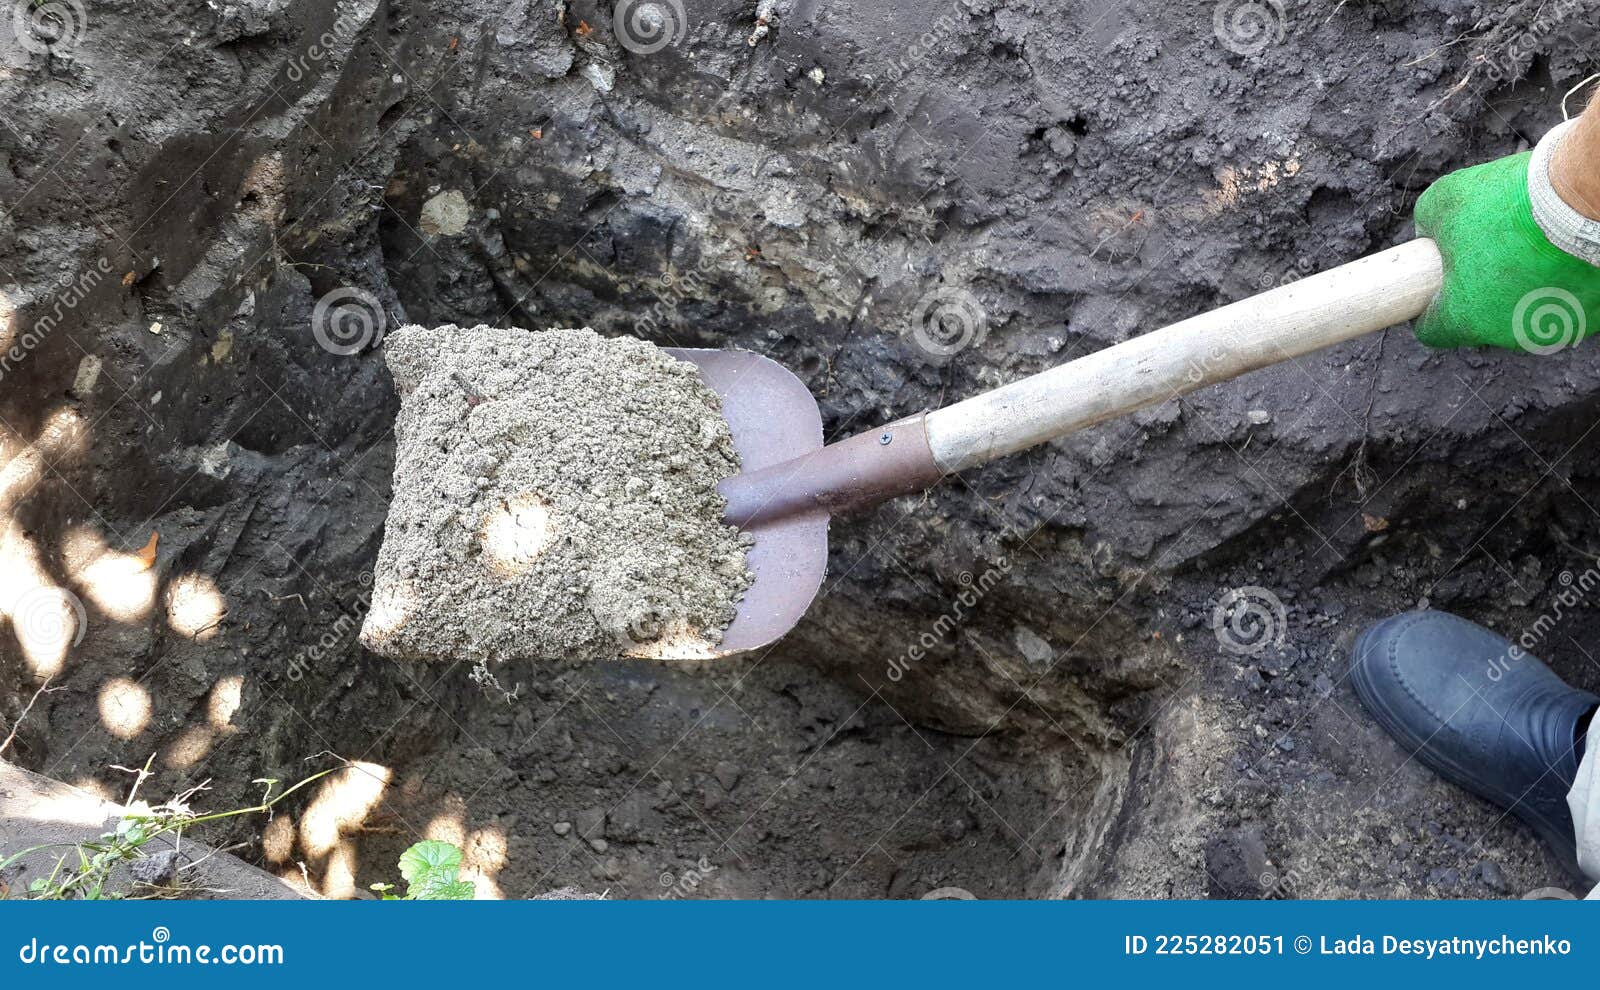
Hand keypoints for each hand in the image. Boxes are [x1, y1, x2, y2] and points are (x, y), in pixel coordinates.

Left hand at [1414, 151, 1599, 352]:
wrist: (1586, 197)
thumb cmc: (1512, 203)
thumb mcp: (1444, 202)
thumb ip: (1428, 226)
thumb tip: (1430, 235)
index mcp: (1467, 319)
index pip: (1433, 330)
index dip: (1428, 309)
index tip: (1431, 292)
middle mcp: (1509, 334)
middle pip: (1482, 320)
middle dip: (1481, 291)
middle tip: (1490, 254)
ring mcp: (1553, 326)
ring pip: (1526, 312)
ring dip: (1524, 289)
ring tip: (1532, 250)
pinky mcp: (1589, 316)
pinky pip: (1565, 302)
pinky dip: (1560, 283)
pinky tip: (1562, 255)